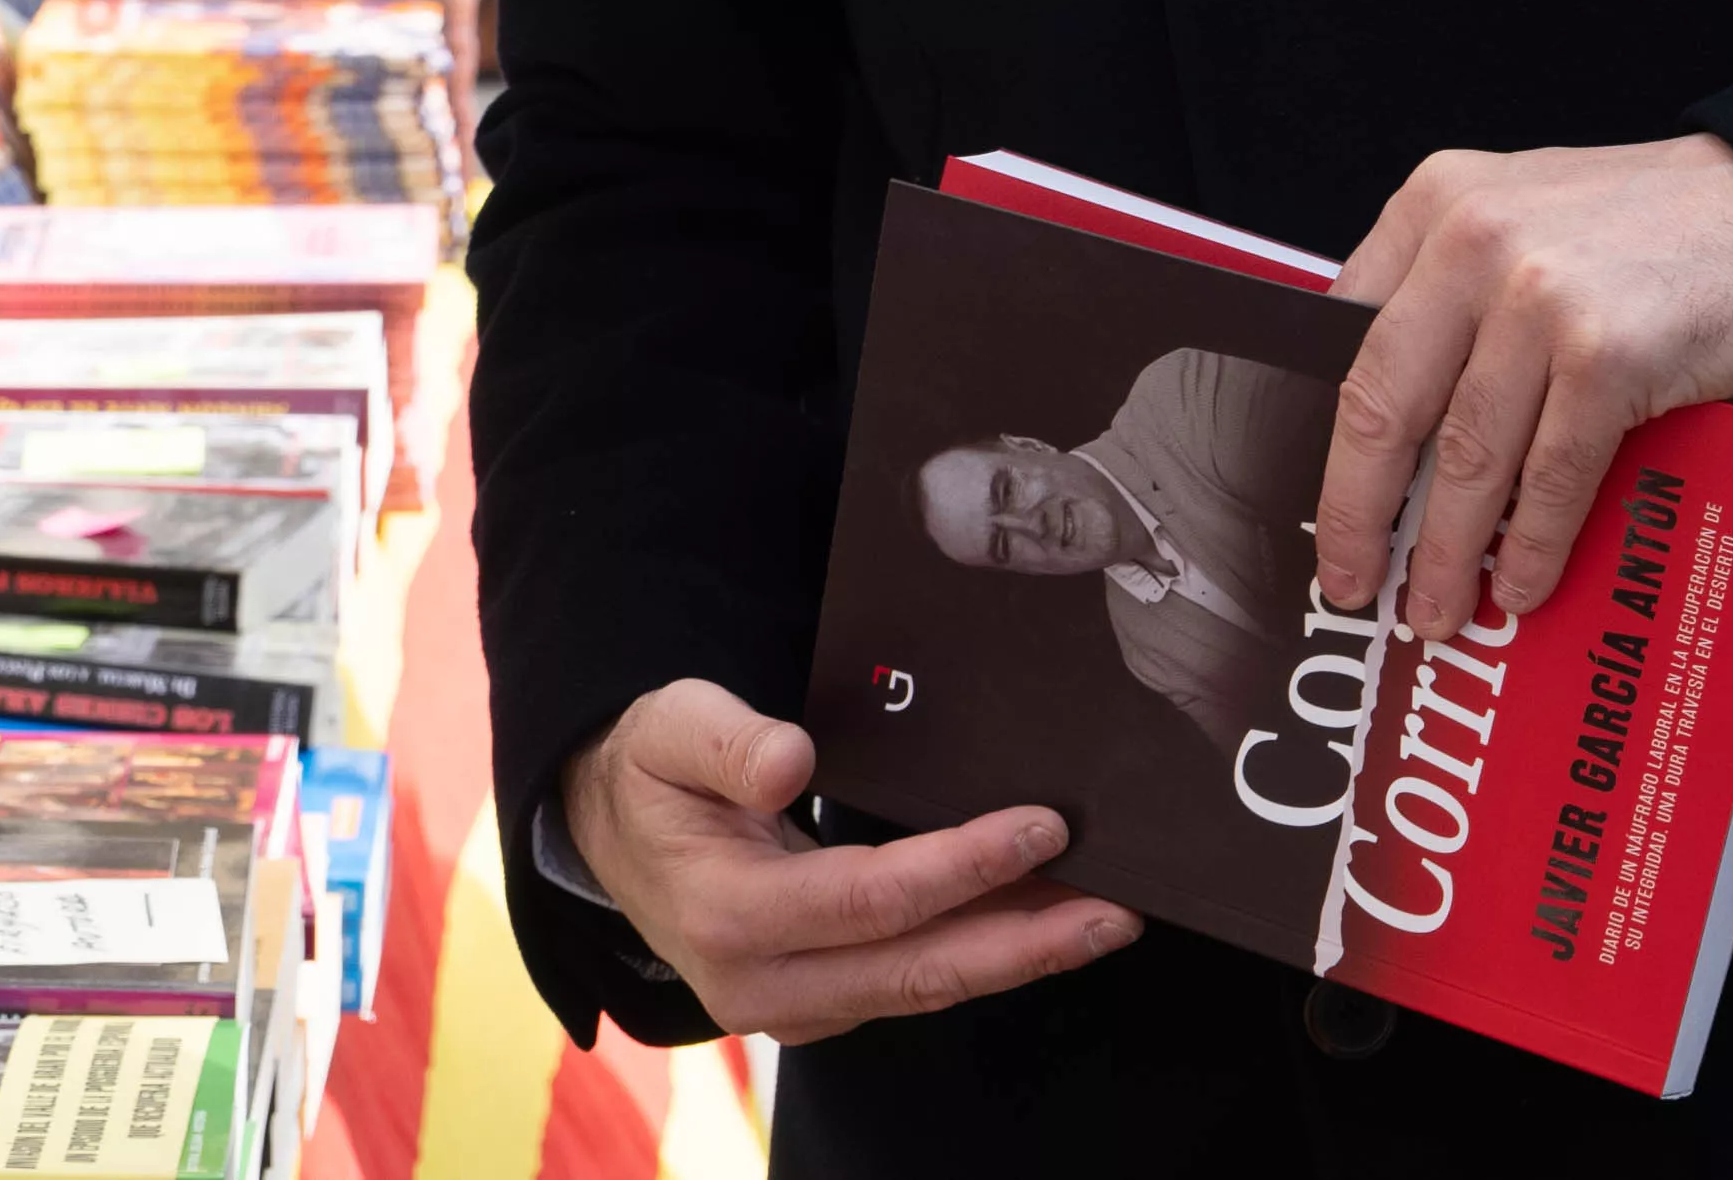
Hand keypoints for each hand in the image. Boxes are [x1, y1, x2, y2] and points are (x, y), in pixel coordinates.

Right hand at [558, 679, 1138, 1044]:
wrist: (614, 836)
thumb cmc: (653, 771)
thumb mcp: (668, 727)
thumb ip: (726, 739)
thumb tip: (790, 762)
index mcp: (726, 913)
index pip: (867, 900)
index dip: (961, 866)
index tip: (1043, 824)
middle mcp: (760, 982)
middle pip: (916, 971)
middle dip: (1025, 941)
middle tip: (1118, 906)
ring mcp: (792, 1005)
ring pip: (924, 990)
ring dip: (1019, 955)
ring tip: (1105, 917)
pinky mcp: (820, 1004)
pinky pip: (913, 987)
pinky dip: (983, 956)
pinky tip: (1041, 922)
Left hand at [1312, 136, 1732, 639]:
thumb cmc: (1661, 224)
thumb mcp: (1529, 214)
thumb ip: (1456, 288)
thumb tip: (1394, 420)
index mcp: (1438, 200)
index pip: (1346, 339)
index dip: (1329, 439)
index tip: (1323, 505)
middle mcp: (1474, 239)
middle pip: (1383, 407)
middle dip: (1360, 515)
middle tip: (1352, 583)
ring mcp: (1541, 297)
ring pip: (1465, 458)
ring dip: (1444, 553)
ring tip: (1436, 609)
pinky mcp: (1608, 353)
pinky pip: (1550, 478)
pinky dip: (1530, 546)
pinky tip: (1522, 585)